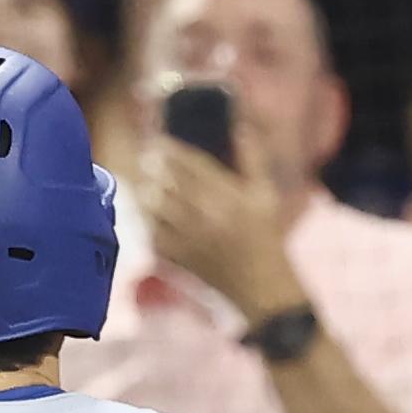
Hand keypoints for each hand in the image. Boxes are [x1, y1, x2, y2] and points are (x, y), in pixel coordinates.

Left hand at [139, 137, 295, 316]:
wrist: (263, 287)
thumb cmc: (266, 237)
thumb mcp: (266, 196)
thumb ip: (253, 159)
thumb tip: (241, 126)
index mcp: (229, 196)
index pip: (190, 165)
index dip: (170, 150)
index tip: (159, 142)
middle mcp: (207, 215)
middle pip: (167, 182)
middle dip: (153, 168)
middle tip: (147, 160)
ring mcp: (191, 238)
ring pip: (155, 207)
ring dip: (146, 192)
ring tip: (144, 185)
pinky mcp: (181, 258)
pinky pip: (154, 235)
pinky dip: (147, 222)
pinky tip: (149, 215)